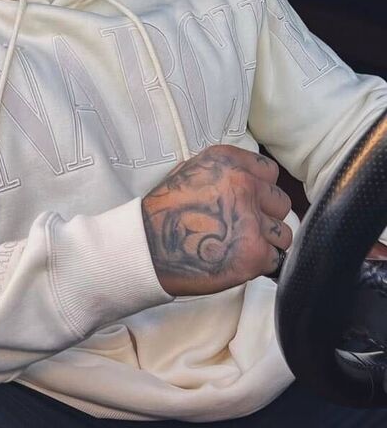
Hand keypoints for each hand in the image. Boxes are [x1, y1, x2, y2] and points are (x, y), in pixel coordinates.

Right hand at [142, 145, 292, 296]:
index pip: (269, 172)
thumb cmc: (161, 214)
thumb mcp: (188, 173)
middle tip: (240, 230)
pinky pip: (275, 260)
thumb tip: (249, 182)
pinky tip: (235, 263)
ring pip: (283, 234)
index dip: (261, 190)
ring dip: (266, 244)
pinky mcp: (254, 253)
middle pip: (280, 203)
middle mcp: (243, 184)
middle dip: (265, 218)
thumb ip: (223, 173)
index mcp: (227, 161)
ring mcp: (250, 219)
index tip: (248, 203)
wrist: (144, 248)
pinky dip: (259, 266)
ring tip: (237, 249)